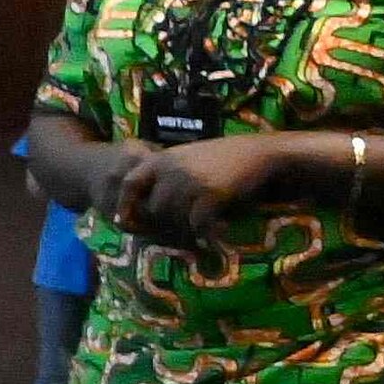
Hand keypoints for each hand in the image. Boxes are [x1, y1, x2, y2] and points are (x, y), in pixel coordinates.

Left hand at [100, 135, 303, 246]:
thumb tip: (145, 208)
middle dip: (166, 222)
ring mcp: (189, 182)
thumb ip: (164, 176)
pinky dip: (208, 231)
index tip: (123, 223)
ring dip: (188, 227)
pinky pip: (198, 224)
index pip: (129, 183)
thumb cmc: (222, 157)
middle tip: (184, 228)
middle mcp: (170, 169)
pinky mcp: (210, 194)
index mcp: (161, 159)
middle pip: (154, 209)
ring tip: (205, 225)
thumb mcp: (185, 158)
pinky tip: (221, 228)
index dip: (124, 205)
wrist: (260, 152)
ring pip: (174, 218)